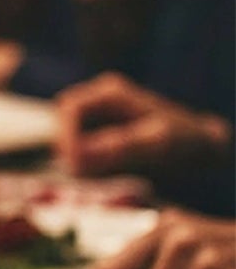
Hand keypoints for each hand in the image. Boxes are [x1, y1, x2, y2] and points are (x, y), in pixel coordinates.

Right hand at [56, 72, 231, 177]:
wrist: (205, 150)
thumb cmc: (185, 143)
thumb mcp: (158, 144)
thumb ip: (120, 147)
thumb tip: (78, 158)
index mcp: (111, 92)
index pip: (69, 108)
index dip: (65, 137)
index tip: (73, 165)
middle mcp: (100, 98)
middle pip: (63, 120)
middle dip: (68, 147)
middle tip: (82, 174)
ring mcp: (100, 115)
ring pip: (68, 135)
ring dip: (75, 156)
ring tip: (95, 176)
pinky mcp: (101, 133)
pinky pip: (79, 146)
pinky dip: (84, 162)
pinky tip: (102, 174)